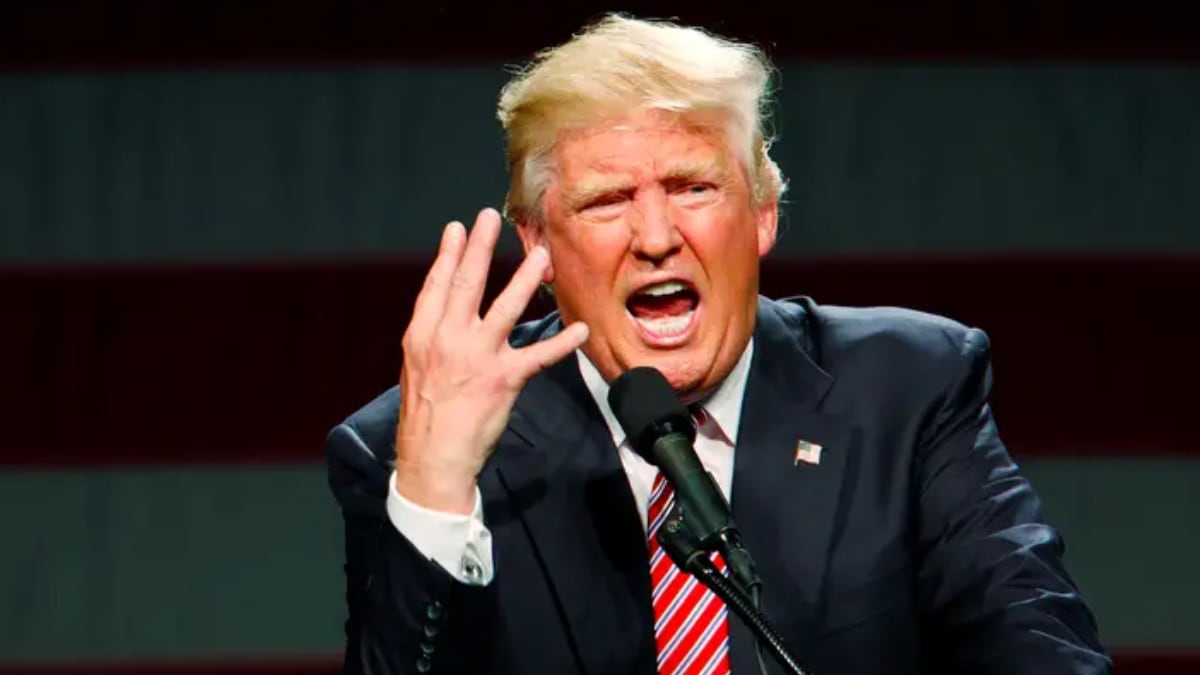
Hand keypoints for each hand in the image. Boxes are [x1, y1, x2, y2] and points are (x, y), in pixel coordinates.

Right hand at [394, 208, 588, 513]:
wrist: (432, 459)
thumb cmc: (425, 418)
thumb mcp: (416, 370)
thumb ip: (432, 339)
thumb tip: (447, 313)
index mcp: (421, 336)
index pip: (437, 286)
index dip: (448, 254)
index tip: (458, 228)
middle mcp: (447, 340)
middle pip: (467, 284)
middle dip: (479, 246)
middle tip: (490, 217)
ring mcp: (477, 357)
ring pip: (506, 308)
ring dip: (525, 278)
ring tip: (542, 257)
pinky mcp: (503, 379)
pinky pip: (539, 355)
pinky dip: (563, 343)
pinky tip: (580, 329)